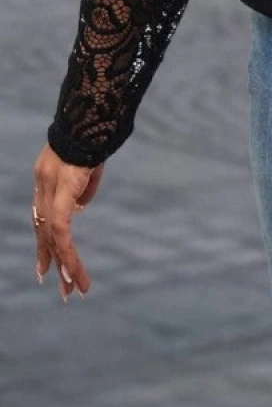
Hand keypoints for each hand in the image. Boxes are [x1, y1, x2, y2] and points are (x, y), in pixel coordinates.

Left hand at [32, 143, 103, 300]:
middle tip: (61, 289)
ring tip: (73, 290)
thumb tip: (81, 207)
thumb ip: (84, 186)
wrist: (89, 116)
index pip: (42, 217)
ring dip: (65, 266)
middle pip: (45, 232)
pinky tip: (73, 272)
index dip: (45, 242)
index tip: (47, 266)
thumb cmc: (94, 133)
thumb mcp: (91, 163)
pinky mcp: (60, 194)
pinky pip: (61, 231)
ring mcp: (48, 190)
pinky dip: (67, 253)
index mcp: (47, 178)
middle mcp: (42, 187)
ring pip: (53, 238)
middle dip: (53, 261)